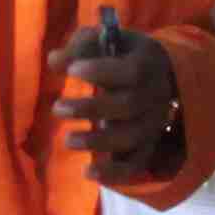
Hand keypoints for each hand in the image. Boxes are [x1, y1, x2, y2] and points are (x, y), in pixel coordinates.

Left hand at [49, 7, 180, 174]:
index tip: (72, 70)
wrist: (161, 74)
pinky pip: (136, 164)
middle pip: (127, 106)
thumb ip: (80, 46)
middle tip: (57, 108)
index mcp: (147, 64)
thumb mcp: (106, 40)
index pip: (130, 72)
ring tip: (67, 140)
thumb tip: (54, 60)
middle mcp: (155, 96)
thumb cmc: (124, 55)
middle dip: (90, 109)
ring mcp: (153, 123)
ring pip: (131, 138)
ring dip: (98, 142)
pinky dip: (115, 173)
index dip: (100, 71)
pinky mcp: (148, 144)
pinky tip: (88, 173)